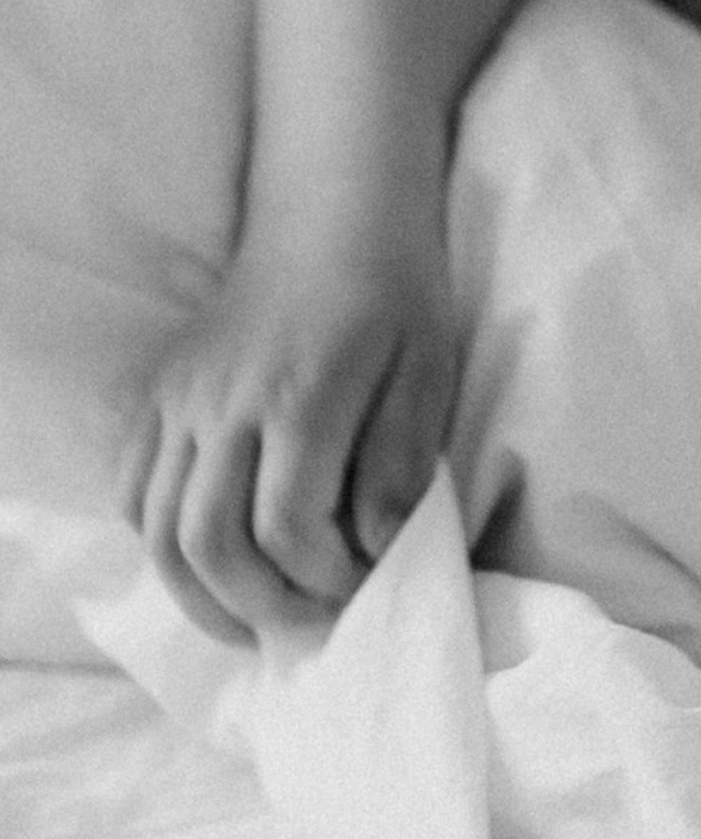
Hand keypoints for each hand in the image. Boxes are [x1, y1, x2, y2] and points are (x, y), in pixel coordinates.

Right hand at [124, 225, 458, 642]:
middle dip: (258, 605)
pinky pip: (133, 489)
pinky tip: (207, 560)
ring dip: (200, 593)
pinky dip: (161, 541)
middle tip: (306, 620)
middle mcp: (224, 402)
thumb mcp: (428, 373)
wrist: (331, 218)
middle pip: (208, 541)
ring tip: (251, 619)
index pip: (288, 526)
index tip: (362, 581)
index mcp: (301, 396)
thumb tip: (375, 549)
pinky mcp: (156, 395)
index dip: (325, 576)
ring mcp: (179, 399)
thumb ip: (402, 464)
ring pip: (157, 527)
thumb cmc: (394, 297)